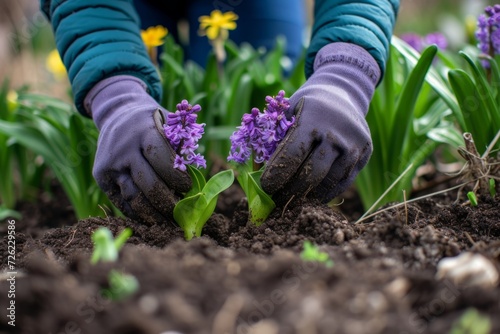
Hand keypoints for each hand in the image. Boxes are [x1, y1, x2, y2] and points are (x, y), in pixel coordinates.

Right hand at [84, 75, 190, 223]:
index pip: (162, 160)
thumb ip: (182, 148)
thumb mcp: (169, 124)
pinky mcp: (101, 177)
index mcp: (144, 131)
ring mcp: (110, 164)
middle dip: (168, 202)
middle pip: (149, 184)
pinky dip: (139, 215)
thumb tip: (197, 181)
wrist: (118, 114)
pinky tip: (153, 218)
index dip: (177, 178)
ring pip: (134, 198)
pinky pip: (121, 203)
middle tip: (182, 211)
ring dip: (154, 214)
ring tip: (169, 220)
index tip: (188, 188)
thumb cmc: (153, 123)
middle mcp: (124, 148)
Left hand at [261, 43, 379, 203]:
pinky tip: (310, 197)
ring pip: (329, 183)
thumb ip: (274, 140)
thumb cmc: (306, 106)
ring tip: (291, 202)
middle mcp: (337, 133)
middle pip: (311, 174)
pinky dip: (325, 194)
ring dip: (307, 197)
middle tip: (276, 201)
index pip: (292, 155)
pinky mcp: (365, 154)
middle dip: (290, 192)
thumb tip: (257, 174)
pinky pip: (343, 183)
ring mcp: (354, 145)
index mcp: (314, 119)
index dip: (276, 176)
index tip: (265, 189)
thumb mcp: (288, 113)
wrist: (342, 93)